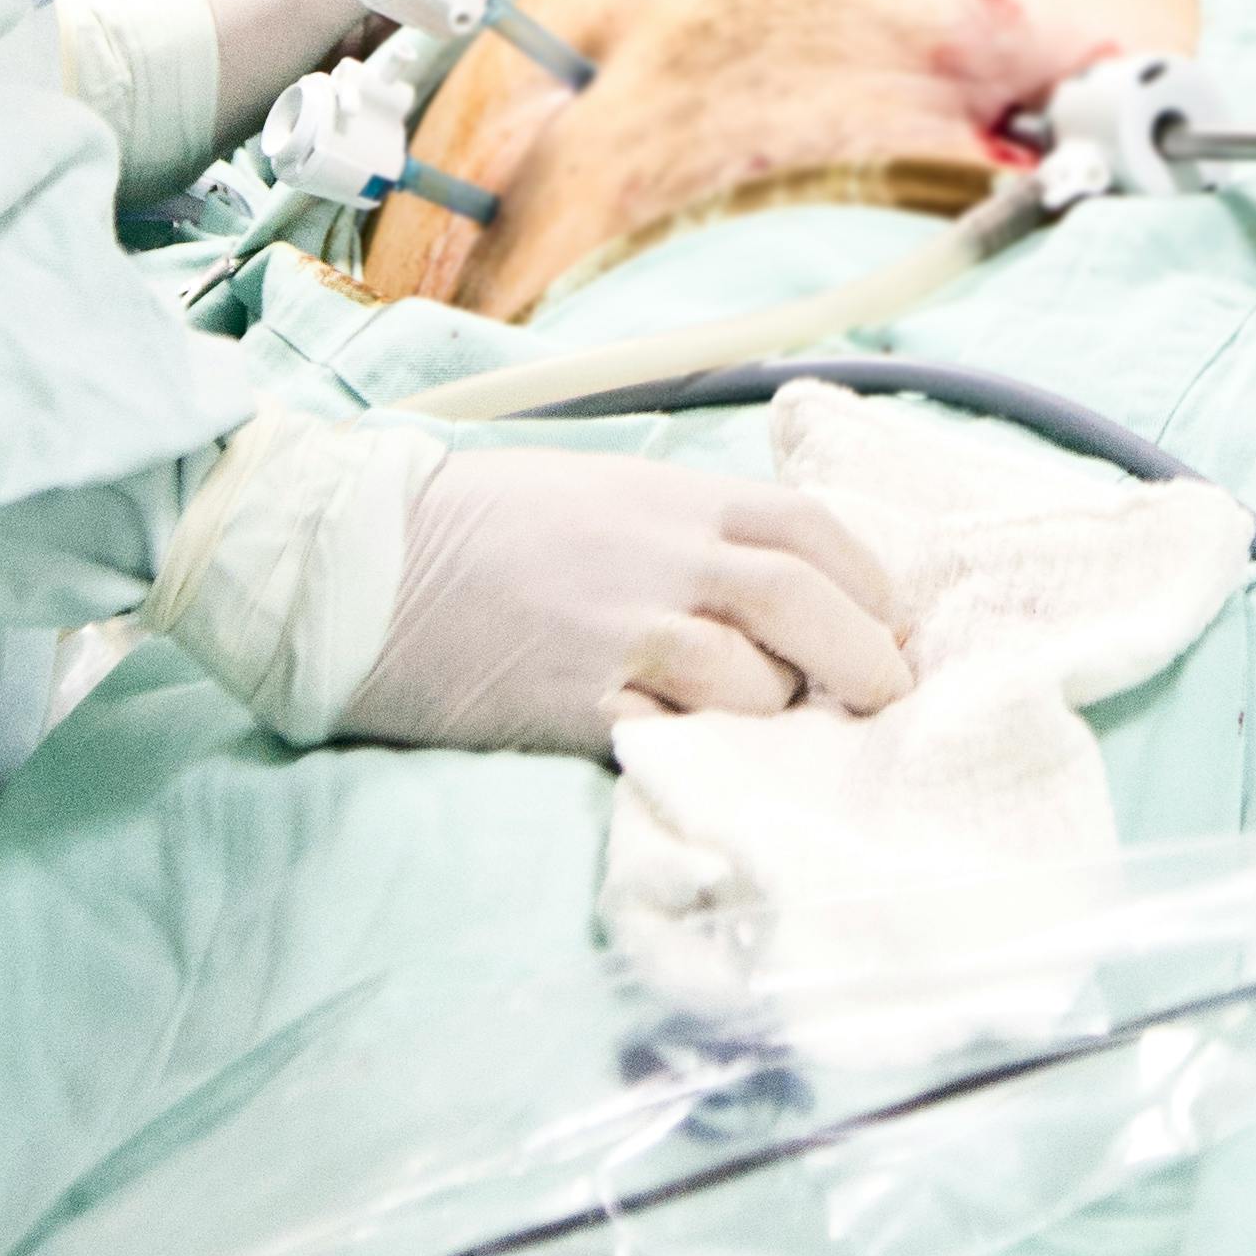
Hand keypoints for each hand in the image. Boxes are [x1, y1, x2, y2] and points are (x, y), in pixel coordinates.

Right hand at [344, 448, 914, 754]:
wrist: (366, 561)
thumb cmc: (485, 525)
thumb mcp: (606, 494)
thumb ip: (691, 530)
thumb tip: (775, 578)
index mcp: (680, 500)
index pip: (813, 529)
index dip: (869, 582)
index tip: (888, 622)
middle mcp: (668, 559)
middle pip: (808, 605)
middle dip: (865, 660)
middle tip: (886, 698)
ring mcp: (626, 634)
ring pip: (753, 684)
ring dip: (776, 715)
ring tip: (771, 733)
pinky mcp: (578, 706)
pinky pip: (676, 739)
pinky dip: (705, 753)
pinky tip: (705, 761)